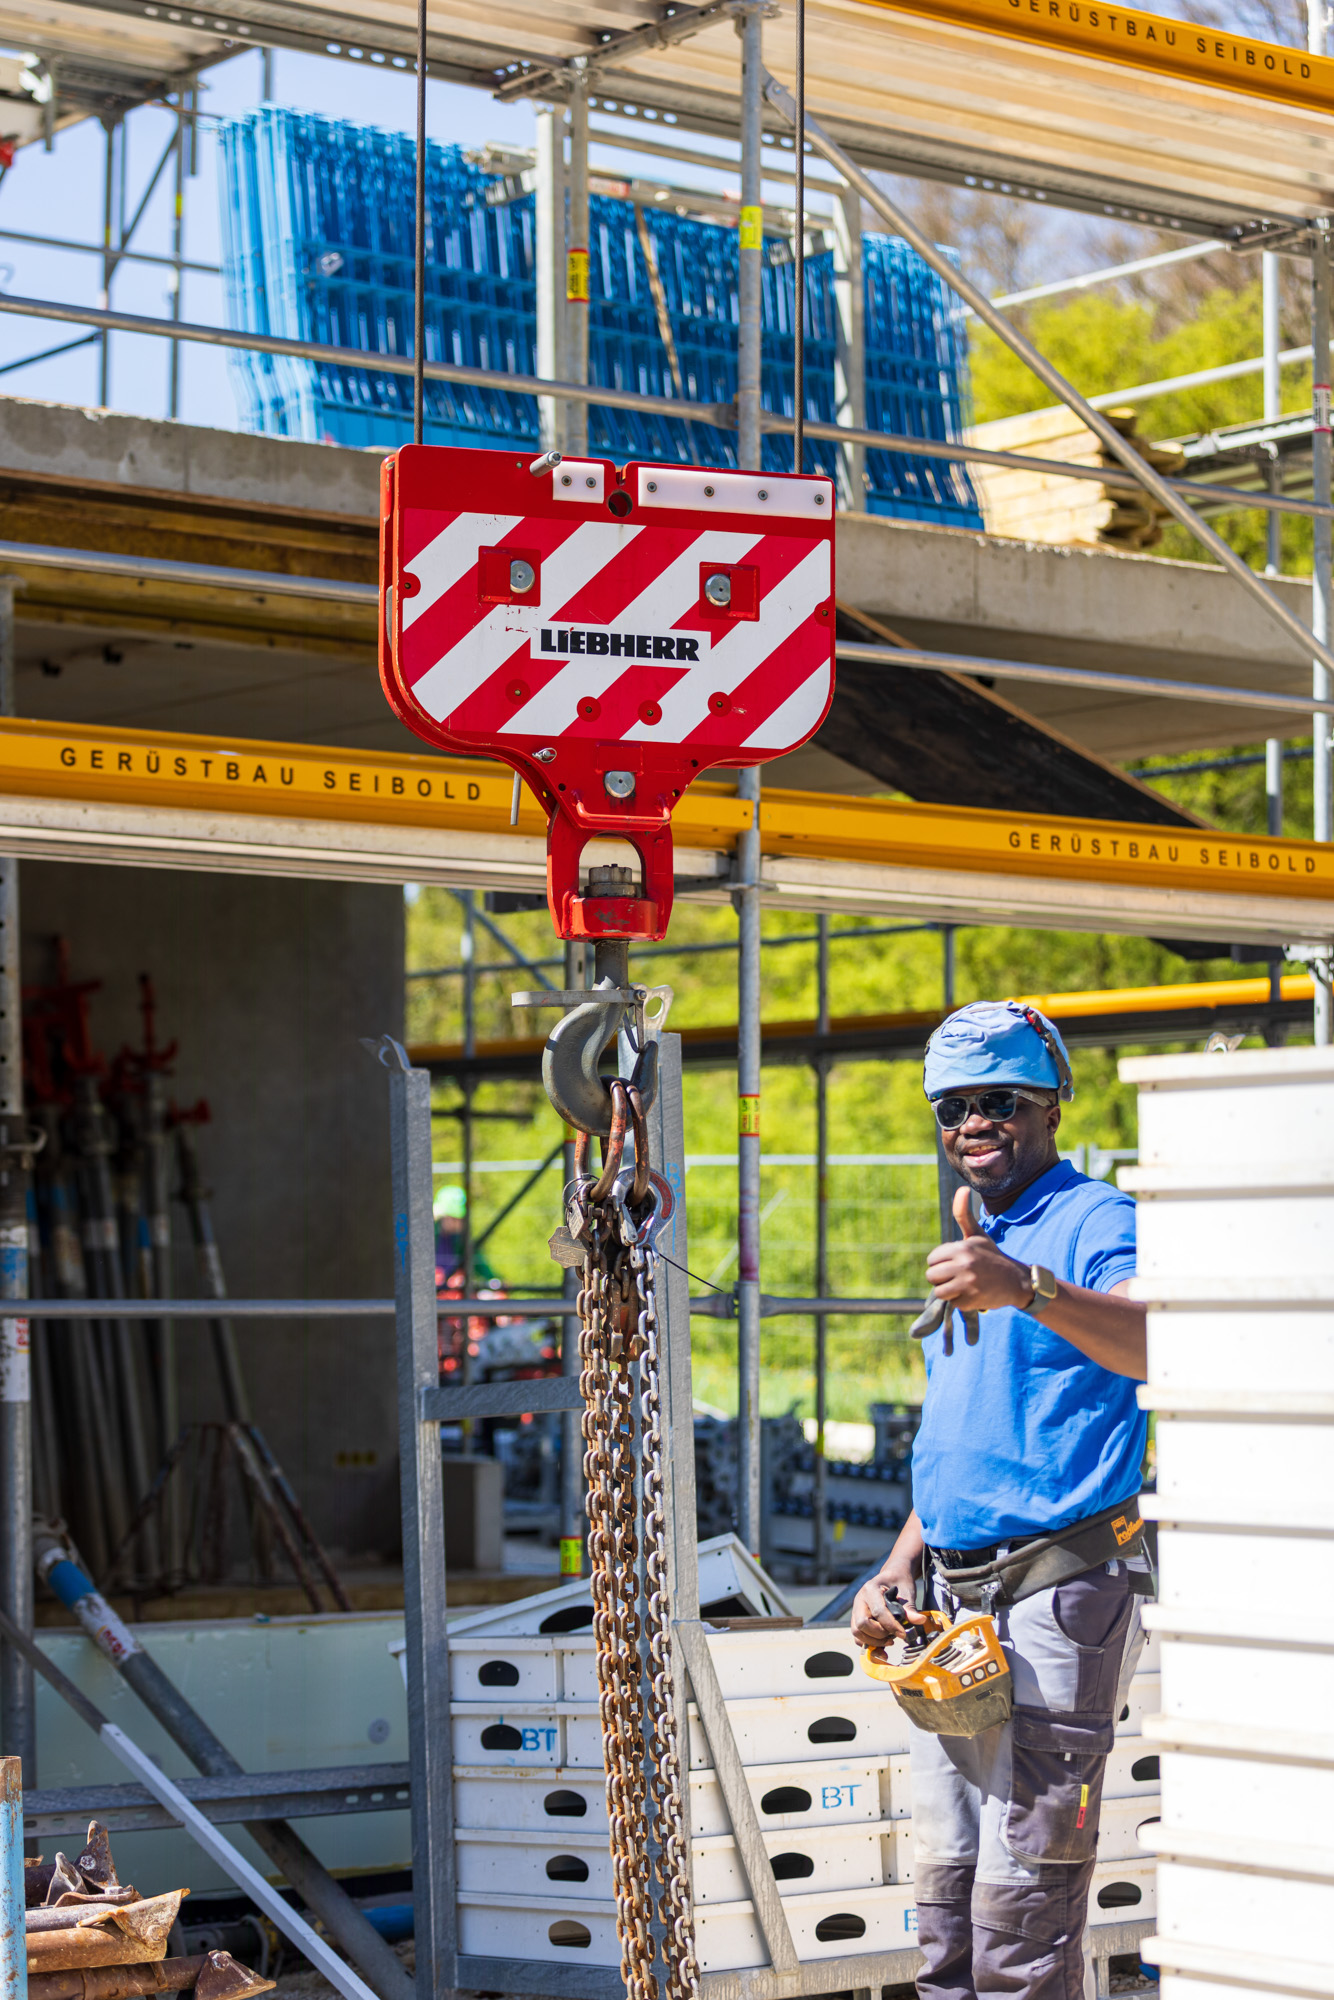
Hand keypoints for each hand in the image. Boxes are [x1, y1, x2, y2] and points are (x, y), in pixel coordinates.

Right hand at [851, 1566, 926, 1647]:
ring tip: (890, 1641)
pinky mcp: (857, 1619)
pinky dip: (869, 1644)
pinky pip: (857, 1636)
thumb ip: (910, 1608)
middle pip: (862, 1624)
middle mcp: (859, 1599)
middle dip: (879, 1634)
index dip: (891, 1625)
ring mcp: (856, 1610)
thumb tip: (920, 1621)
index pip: (878, 1611)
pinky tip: (883, 1647)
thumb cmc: (899, 1582)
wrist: (892, 1577)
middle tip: (894, 1636)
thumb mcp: (907, 1591)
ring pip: (857, 1632)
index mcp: (871, 1589)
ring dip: (873, 1641)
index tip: (903, 1634)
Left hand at [924, 1186, 1033, 1313]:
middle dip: (942, 1279)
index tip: (956, 1264)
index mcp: (962, 1247)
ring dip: (949, 1292)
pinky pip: (952, 1304)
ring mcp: (968, 1284)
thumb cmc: (992, 1256)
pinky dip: (961, 1302)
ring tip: (964, 1286)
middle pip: (932, 1276)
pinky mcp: (971, 1301)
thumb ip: (963, 1214)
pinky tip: (973, 1294)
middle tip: (959, 1276)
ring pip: (939, 1292)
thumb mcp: (978, 1234)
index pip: (932, 1260)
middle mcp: (964, 1264)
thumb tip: (962, 1189)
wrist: (1017, 1281)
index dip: (941, 1263)